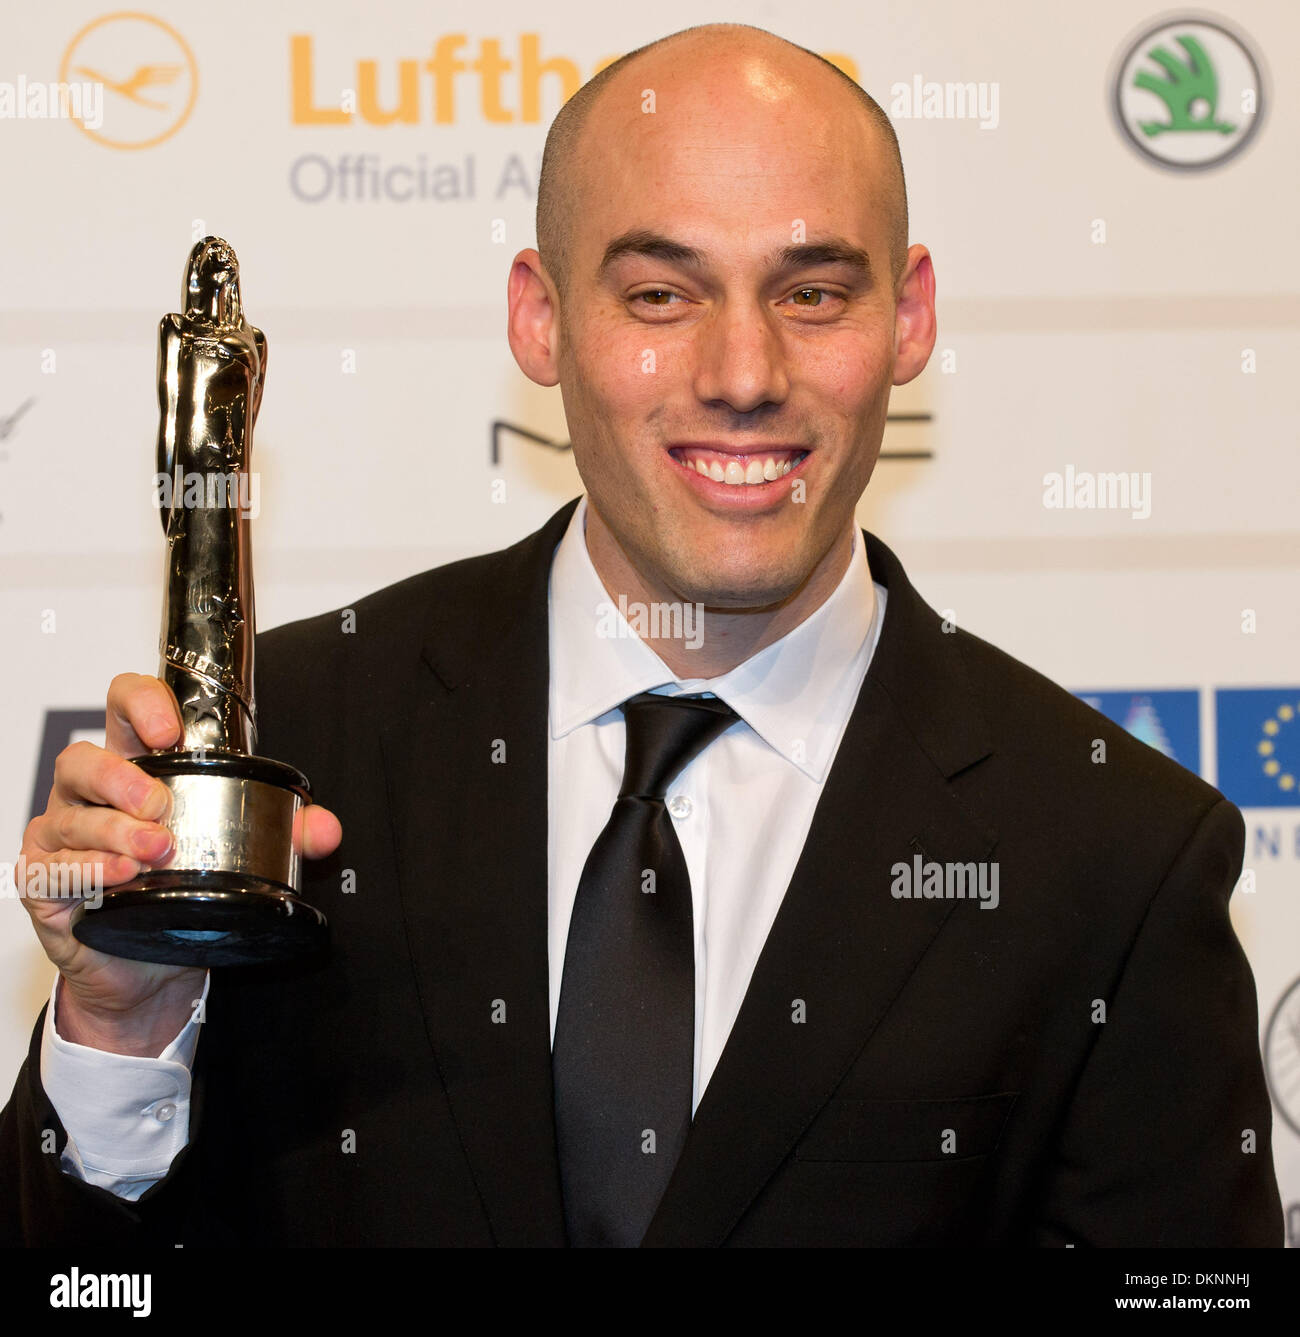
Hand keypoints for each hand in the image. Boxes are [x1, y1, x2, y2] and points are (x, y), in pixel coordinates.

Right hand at [16, 672, 341, 1054]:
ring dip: (115, 832)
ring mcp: (62, 838)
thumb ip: (289, 835)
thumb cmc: (187, 890)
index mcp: (135, 767)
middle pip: (82, 760)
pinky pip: (52, 869)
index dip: (141, 704)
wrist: (151, 970)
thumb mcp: (241, 854)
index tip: (169, 730)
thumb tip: (327, 830)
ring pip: (73, 817)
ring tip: (156, 851)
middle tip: (161, 806)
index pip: (124, 706)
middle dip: (122, 778)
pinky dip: (87, 870)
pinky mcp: (45, 884)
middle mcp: (90, 796)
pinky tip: (119, 877)